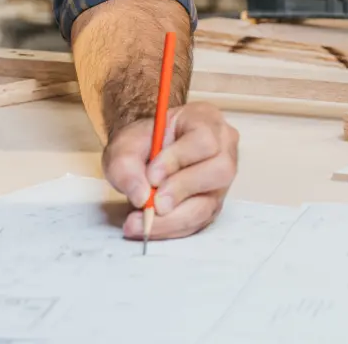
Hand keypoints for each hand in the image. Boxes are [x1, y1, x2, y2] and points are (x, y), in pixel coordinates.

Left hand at [100, 101, 238, 241]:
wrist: (145, 154)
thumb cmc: (142, 143)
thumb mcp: (124, 146)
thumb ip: (125, 166)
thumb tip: (141, 197)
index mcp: (205, 120)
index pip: (204, 140)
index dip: (179, 159)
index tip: (151, 176)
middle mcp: (223, 149)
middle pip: (219, 171)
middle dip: (182, 191)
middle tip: (152, 204)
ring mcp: (221, 180)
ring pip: (211, 203)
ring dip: (175, 216)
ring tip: (144, 219)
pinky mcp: (213, 204)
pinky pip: (200, 222)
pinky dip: (172, 228)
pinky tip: (149, 227)